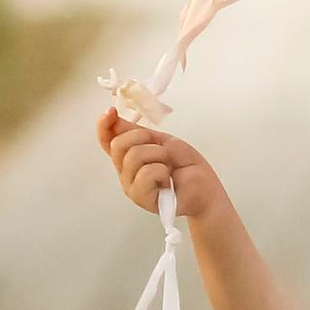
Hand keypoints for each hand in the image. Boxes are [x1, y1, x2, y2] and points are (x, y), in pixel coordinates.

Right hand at [98, 105, 224, 223]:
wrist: (205, 188)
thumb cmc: (186, 167)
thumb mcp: (161, 140)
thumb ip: (136, 132)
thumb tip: (113, 118)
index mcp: (129, 157)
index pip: (107, 141)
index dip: (104, 125)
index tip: (111, 111)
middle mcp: (125, 172)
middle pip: (118, 144)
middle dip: (143, 137)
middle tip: (162, 149)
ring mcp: (131, 186)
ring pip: (133, 156)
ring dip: (158, 155)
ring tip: (168, 166)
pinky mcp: (141, 197)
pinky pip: (146, 173)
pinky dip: (162, 171)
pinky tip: (168, 180)